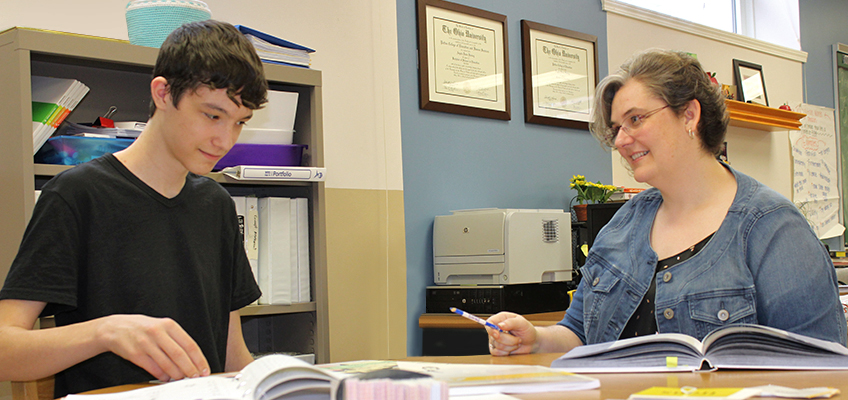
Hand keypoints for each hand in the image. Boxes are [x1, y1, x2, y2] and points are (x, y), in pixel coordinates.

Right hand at [95, 315, 209, 381]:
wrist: (113, 328)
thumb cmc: (142, 328)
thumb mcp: (161, 326)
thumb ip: (176, 339)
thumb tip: (192, 359)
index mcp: (168, 325)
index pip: (190, 345)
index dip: (199, 360)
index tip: (204, 370)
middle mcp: (158, 333)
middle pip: (180, 356)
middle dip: (191, 370)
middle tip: (196, 377)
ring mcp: (146, 344)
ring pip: (168, 364)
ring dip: (177, 375)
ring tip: (181, 378)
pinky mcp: (136, 355)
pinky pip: (154, 369)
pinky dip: (163, 376)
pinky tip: (167, 377)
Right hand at [485, 312, 536, 355]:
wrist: (531, 342)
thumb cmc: (527, 330)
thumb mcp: (522, 323)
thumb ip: (511, 322)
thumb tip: (500, 325)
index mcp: (501, 319)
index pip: (489, 322)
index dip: (491, 329)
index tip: (498, 334)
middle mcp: (496, 328)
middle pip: (494, 336)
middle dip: (509, 340)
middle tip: (518, 339)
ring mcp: (495, 339)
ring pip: (497, 346)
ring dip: (510, 346)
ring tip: (517, 342)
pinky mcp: (497, 349)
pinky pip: (496, 353)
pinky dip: (506, 352)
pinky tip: (512, 348)